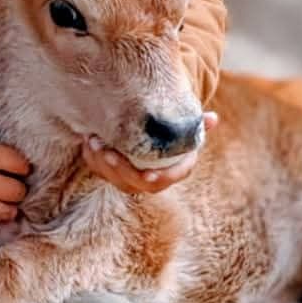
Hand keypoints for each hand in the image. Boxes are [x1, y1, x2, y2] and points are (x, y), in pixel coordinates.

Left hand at [83, 112, 216, 194]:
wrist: (152, 138)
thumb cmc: (171, 132)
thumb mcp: (184, 129)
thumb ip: (198, 125)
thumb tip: (213, 118)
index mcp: (172, 172)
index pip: (165, 180)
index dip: (158, 179)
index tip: (147, 176)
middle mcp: (150, 182)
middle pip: (133, 183)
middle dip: (119, 169)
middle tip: (108, 152)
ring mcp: (129, 181)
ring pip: (113, 178)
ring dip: (101, 162)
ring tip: (93, 140)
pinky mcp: (111, 175)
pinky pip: (99, 171)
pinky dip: (92, 157)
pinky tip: (88, 140)